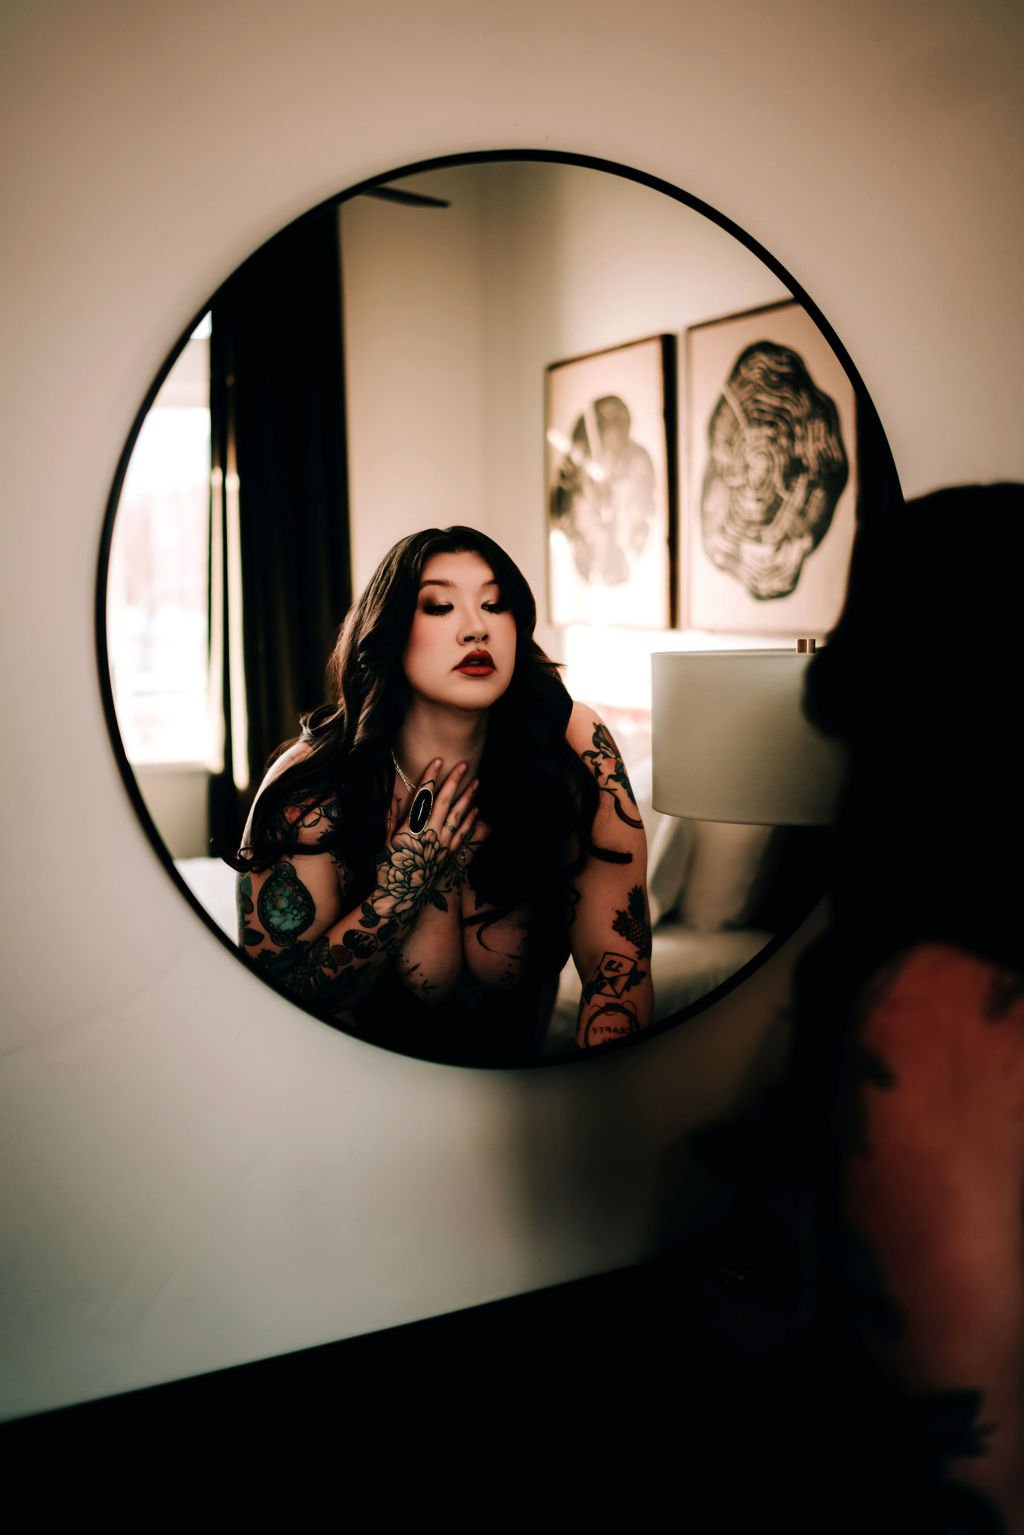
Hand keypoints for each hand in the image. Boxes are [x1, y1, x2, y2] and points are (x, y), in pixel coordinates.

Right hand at [376, 760, 478, 917]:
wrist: (402, 896)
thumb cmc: (389, 868)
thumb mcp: (385, 841)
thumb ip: (391, 818)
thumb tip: (394, 798)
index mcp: (412, 826)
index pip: (424, 795)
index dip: (431, 776)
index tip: (437, 761)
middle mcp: (430, 833)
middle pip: (445, 801)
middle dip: (455, 781)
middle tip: (464, 764)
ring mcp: (442, 843)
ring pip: (458, 815)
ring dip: (468, 797)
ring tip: (477, 783)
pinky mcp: (449, 853)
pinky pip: (463, 833)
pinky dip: (470, 820)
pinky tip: (476, 809)